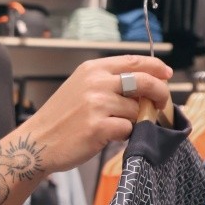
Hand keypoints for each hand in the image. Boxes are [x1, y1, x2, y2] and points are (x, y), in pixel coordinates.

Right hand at [27, 54, 172, 174]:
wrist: (37, 142)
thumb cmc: (61, 118)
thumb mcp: (80, 88)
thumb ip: (108, 83)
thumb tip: (146, 87)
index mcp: (92, 69)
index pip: (133, 61)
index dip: (155, 67)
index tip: (167, 74)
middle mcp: (96, 83)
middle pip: (143, 82)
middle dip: (160, 93)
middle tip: (161, 105)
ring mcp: (97, 105)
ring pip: (137, 110)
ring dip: (135, 121)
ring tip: (117, 127)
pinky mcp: (98, 127)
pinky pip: (128, 129)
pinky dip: (124, 135)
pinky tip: (109, 137)